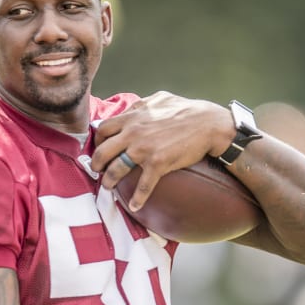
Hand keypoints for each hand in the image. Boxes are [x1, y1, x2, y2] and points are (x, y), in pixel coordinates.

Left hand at [91, 91, 233, 210]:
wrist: (208, 123)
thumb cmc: (186, 109)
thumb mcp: (159, 99)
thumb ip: (141, 105)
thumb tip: (131, 109)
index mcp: (132, 117)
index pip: (103, 129)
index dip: (98, 141)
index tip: (100, 148)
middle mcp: (133, 133)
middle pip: (103, 151)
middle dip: (96, 164)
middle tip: (96, 170)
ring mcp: (144, 150)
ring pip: (117, 170)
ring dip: (109, 181)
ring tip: (108, 187)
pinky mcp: (158, 164)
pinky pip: (143, 185)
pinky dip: (138, 198)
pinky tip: (135, 206)